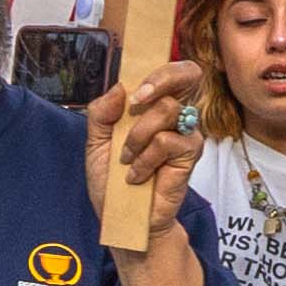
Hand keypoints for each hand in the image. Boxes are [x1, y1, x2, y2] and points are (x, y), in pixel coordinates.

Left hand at [86, 65, 208, 252]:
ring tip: (126, 159)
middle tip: (137, 102)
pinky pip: (167, 141)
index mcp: (151, 105)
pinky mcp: (190, 154)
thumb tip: (119, 88)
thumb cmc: (111, 180)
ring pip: (168, 109)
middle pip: (187, 74)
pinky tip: (137, 175)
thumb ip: (101, 113)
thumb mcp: (95, 142)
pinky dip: (145, 159)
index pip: (170, 71)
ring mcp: (185, 133)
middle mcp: (173, 114)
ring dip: (138, 135)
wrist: (121, 216)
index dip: (159, 68)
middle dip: (160, 80)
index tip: (135, 90)